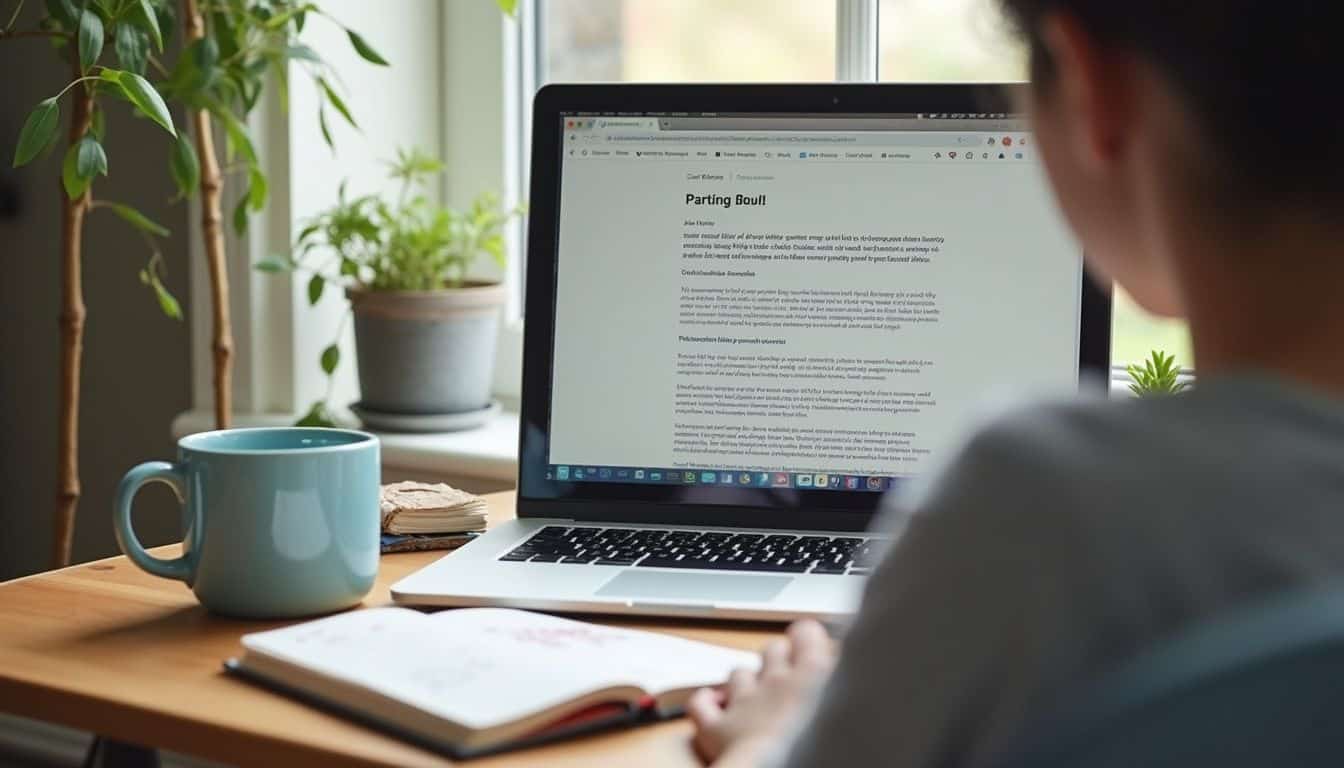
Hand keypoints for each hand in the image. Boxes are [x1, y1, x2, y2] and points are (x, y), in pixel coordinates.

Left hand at [687, 619, 836, 765]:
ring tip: (757, 698)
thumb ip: (849, 679)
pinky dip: (706, 704)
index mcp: (813, 672)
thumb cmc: (827, 743)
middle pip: (773, 649)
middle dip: (779, 658)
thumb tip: (856, 664)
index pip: (806, 632)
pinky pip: (701, 704)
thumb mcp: (850, 700)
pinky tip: (715, 708)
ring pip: (739, 673)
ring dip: (746, 681)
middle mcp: (776, 679)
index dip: (807, 636)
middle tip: (790, 678)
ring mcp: (744, 702)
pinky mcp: (718, 729)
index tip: (812, 645)